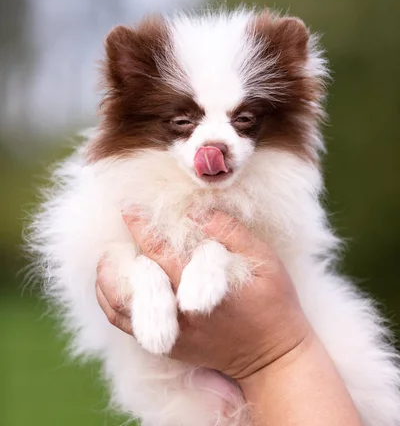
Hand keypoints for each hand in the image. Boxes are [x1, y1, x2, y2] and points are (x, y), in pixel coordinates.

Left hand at [96, 211, 310, 382]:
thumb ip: (231, 233)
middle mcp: (177, 313)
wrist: (274, 357)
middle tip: (115, 228)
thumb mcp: (264, 260)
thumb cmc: (273, 304)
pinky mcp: (165, 346)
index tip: (129, 206)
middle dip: (118, 248)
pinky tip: (113, 284)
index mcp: (200, 287)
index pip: (158, 250)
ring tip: (109, 254)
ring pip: (119, 305)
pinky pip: (125, 325)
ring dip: (108, 278)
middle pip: (133, 277)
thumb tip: (198, 212)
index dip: (140, 226)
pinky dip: (111, 303)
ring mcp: (168, 333)